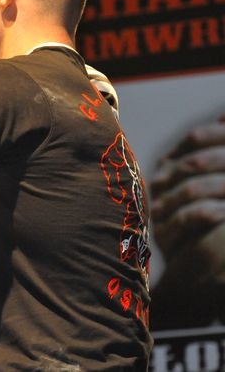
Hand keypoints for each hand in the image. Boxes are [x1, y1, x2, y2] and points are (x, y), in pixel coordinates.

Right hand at [151, 114, 224, 255]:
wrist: (199, 265)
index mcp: (176, 163)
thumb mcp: (218, 181)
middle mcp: (164, 182)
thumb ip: (218, 145)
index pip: (196, 139)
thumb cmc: (216, 217)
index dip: (220, 135)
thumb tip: (224, 116)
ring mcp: (162, 207)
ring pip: (192, 189)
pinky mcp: (165, 234)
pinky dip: (212, 212)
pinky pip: (188, 217)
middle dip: (224, 161)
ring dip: (222, 188)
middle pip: (195, 163)